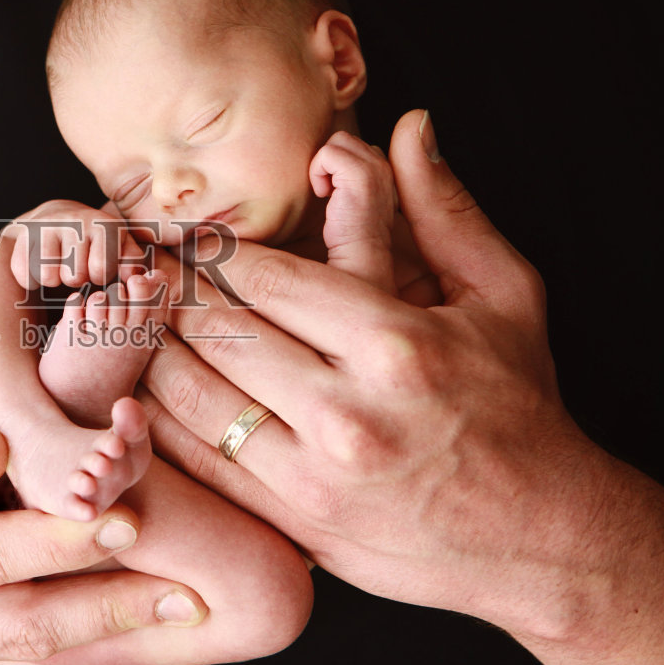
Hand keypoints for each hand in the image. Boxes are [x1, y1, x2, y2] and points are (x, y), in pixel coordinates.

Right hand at [4, 199, 151, 288]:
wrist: (58, 216)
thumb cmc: (96, 241)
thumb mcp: (120, 247)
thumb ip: (132, 263)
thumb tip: (134, 277)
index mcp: (104, 225)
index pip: (100, 271)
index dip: (99, 278)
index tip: (99, 269)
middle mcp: (75, 220)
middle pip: (74, 276)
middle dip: (77, 279)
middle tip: (77, 267)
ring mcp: (48, 225)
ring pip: (48, 276)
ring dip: (54, 279)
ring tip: (61, 266)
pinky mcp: (24, 232)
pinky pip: (24, 272)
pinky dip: (31, 278)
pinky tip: (41, 266)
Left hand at [142, 110, 602, 638]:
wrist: (543, 539)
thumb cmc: (521, 407)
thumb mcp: (505, 296)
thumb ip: (445, 209)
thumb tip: (411, 125)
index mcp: (395, 341)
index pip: (263, 276)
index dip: (206, 251)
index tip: (173, 236)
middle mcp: (348, 410)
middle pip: (217, 332)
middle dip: (165, 295)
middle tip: (125, 270)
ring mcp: (314, 477)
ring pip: (192, 397)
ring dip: (146, 355)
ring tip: (120, 323)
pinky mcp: (295, 526)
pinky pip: (199, 466)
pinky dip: (156, 426)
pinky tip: (136, 395)